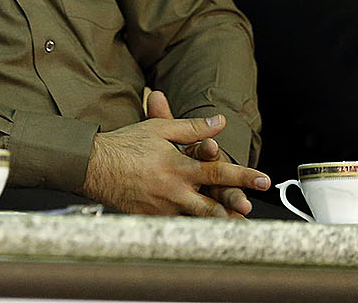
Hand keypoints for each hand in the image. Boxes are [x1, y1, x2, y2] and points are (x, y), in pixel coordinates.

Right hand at [80, 98, 268, 216]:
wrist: (93, 165)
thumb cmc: (126, 144)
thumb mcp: (160, 129)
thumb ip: (193, 127)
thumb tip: (220, 122)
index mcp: (178, 166)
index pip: (218, 171)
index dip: (243, 176)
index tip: (264, 180)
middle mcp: (173, 191)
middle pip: (212, 207)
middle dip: (235, 211)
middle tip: (253, 215)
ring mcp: (162, 209)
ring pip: (197, 222)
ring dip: (218, 226)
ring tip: (238, 230)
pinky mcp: (151, 220)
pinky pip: (176, 228)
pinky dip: (192, 230)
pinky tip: (204, 235)